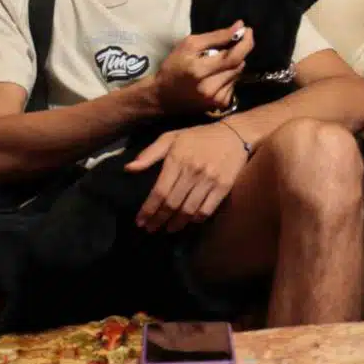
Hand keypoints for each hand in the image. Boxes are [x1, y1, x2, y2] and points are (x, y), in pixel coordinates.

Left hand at [126, 122, 250, 232]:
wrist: (234, 134)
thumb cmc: (199, 137)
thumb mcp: (172, 137)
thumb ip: (150, 153)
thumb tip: (129, 169)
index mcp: (177, 159)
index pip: (159, 191)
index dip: (148, 210)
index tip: (139, 221)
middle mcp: (193, 171)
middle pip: (172, 204)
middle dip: (158, 220)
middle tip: (150, 229)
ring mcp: (210, 180)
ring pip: (189, 210)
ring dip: (176, 224)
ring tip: (168, 229)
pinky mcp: (224, 187)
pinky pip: (207, 210)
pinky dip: (196, 219)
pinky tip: (189, 221)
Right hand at [153, 23, 253, 114]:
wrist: (163, 96)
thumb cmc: (173, 66)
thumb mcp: (189, 45)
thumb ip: (216, 37)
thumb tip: (239, 26)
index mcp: (200, 70)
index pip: (233, 57)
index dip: (245, 43)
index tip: (248, 30)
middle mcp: (210, 88)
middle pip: (238, 65)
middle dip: (239, 52)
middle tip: (232, 44)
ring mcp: (216, 99)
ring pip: (238, 74)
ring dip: (233, 65)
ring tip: (218, 62)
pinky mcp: (219, 105)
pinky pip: (234, 85)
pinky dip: (229, 77)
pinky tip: (216, 76)